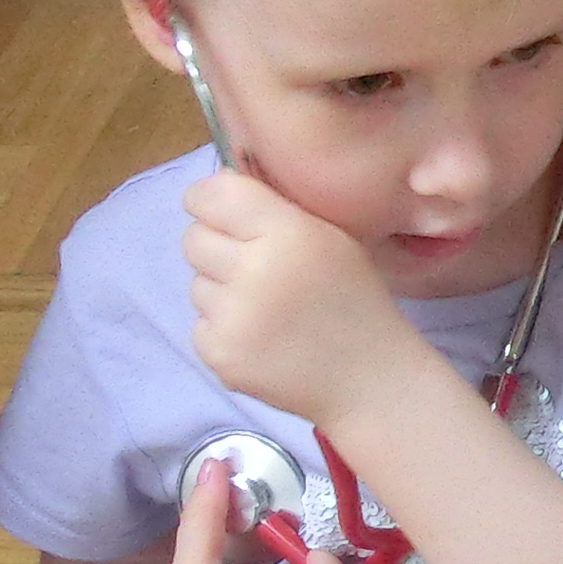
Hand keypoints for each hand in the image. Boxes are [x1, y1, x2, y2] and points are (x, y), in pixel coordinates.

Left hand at [183, 166, 433, 429]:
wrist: (369, 378)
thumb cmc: (354, 299)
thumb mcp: (329, 237)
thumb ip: (275, 209)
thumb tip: (216, 185)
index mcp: (286, 233)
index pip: (211, 195)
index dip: (207, 200)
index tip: (219, 212)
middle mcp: (254, 271)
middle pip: (193, 239)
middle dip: (216, 247)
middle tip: (251, 266)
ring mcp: (233, 318)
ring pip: (196, 284)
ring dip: (221, 291)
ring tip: (266, 309)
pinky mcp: (220, 355)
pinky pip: (200, 326)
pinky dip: (224, 330)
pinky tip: (262, 338)